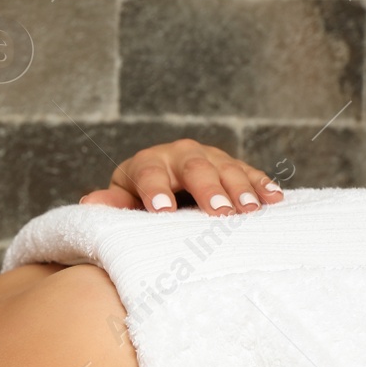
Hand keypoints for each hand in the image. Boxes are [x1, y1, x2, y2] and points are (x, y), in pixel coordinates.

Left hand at [77, 138, 284, 215]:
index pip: (149, 173)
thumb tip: (90, 203)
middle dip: (208, 188)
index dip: (155, 190)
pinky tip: (275, 199)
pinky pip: (250, 173)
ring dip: (240, 188)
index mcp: (148, 163)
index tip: (162, 211)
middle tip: (220, 212)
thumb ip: (112, 203)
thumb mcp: (124, 200)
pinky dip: (263, 185)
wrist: (164, 186)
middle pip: (195, 167)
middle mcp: (180, 154)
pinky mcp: (233, 166)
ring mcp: (210, 158)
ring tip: (250, 210)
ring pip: (227, 168)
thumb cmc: (140, 200)